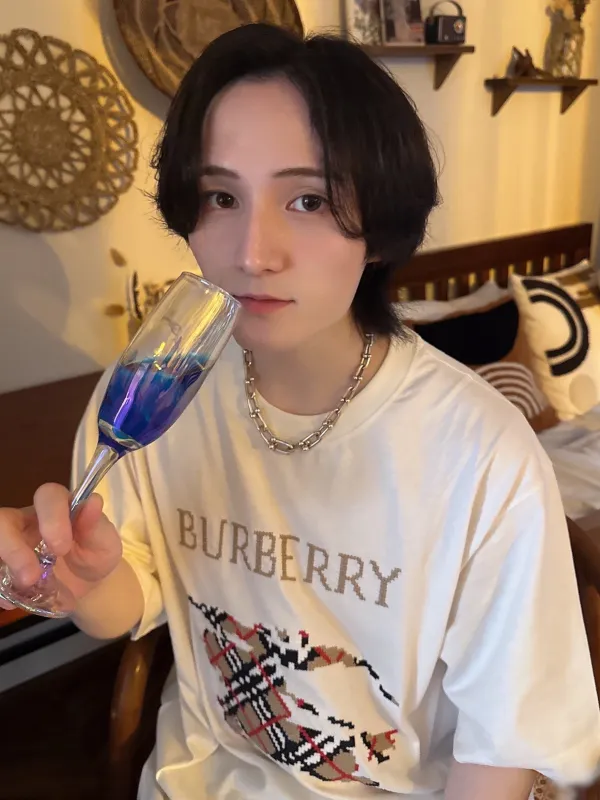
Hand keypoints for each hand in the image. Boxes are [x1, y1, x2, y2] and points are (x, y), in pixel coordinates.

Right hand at [0, 483, 121, 608]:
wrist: (89, 585)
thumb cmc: (96, 555)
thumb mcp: (104, 543)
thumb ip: (96, 525)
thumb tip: (93, 500)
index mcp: (59, 506)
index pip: (47, 496)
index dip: (51, 518)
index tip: (61, 548)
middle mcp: (28, 520)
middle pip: (4, 519)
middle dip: (12, 548)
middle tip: (31, 577)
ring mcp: (13, 542)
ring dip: (4, 567)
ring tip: (24, 588)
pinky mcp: (5, 565)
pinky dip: (0, 590)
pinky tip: (11, 602)